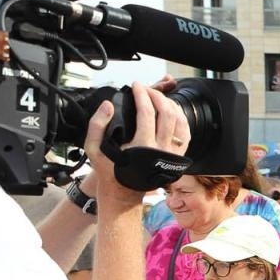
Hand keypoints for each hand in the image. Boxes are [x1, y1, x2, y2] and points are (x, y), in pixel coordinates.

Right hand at [84, 82, 190, 208]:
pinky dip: (180, 117)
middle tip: (146, 89)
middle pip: (167, 114)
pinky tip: (170, 110)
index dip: (142, 95)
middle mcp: (161, 150)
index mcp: (142, 148)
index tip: (136, 86)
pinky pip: (186, 133)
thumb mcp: (94, 148)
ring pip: (180, 121)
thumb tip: (108, 105)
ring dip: (170, 104)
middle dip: (157, 95)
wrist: (124, 192)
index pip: (147, 113)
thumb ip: (97, 125)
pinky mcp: (177, 156)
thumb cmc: (109, 170)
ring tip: (157, 97)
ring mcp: (172, 154)